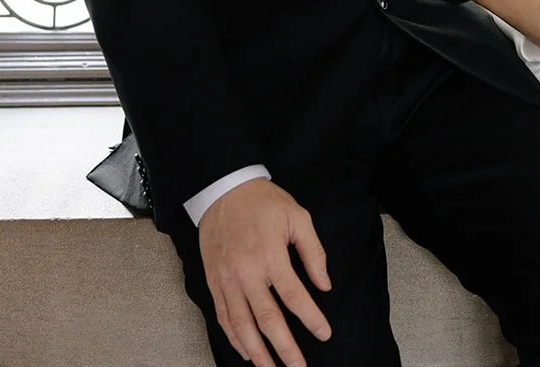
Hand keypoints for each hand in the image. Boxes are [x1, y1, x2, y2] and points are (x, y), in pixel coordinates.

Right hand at [198, 178, 331, 366]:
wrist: (224, 189)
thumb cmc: (263, 202)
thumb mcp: (297, 216)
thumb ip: (313, 251)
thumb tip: (325, 283)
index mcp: (270, 255)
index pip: (294, 296)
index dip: (311, 318)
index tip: (324, 333)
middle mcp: (247, 273)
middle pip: (267, 320)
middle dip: (285, 348)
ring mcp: (227, 280)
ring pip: (242, 326)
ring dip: (258, 352)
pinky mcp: (214, 282)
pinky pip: (223, 318)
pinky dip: (235, 339)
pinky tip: (247, 352)